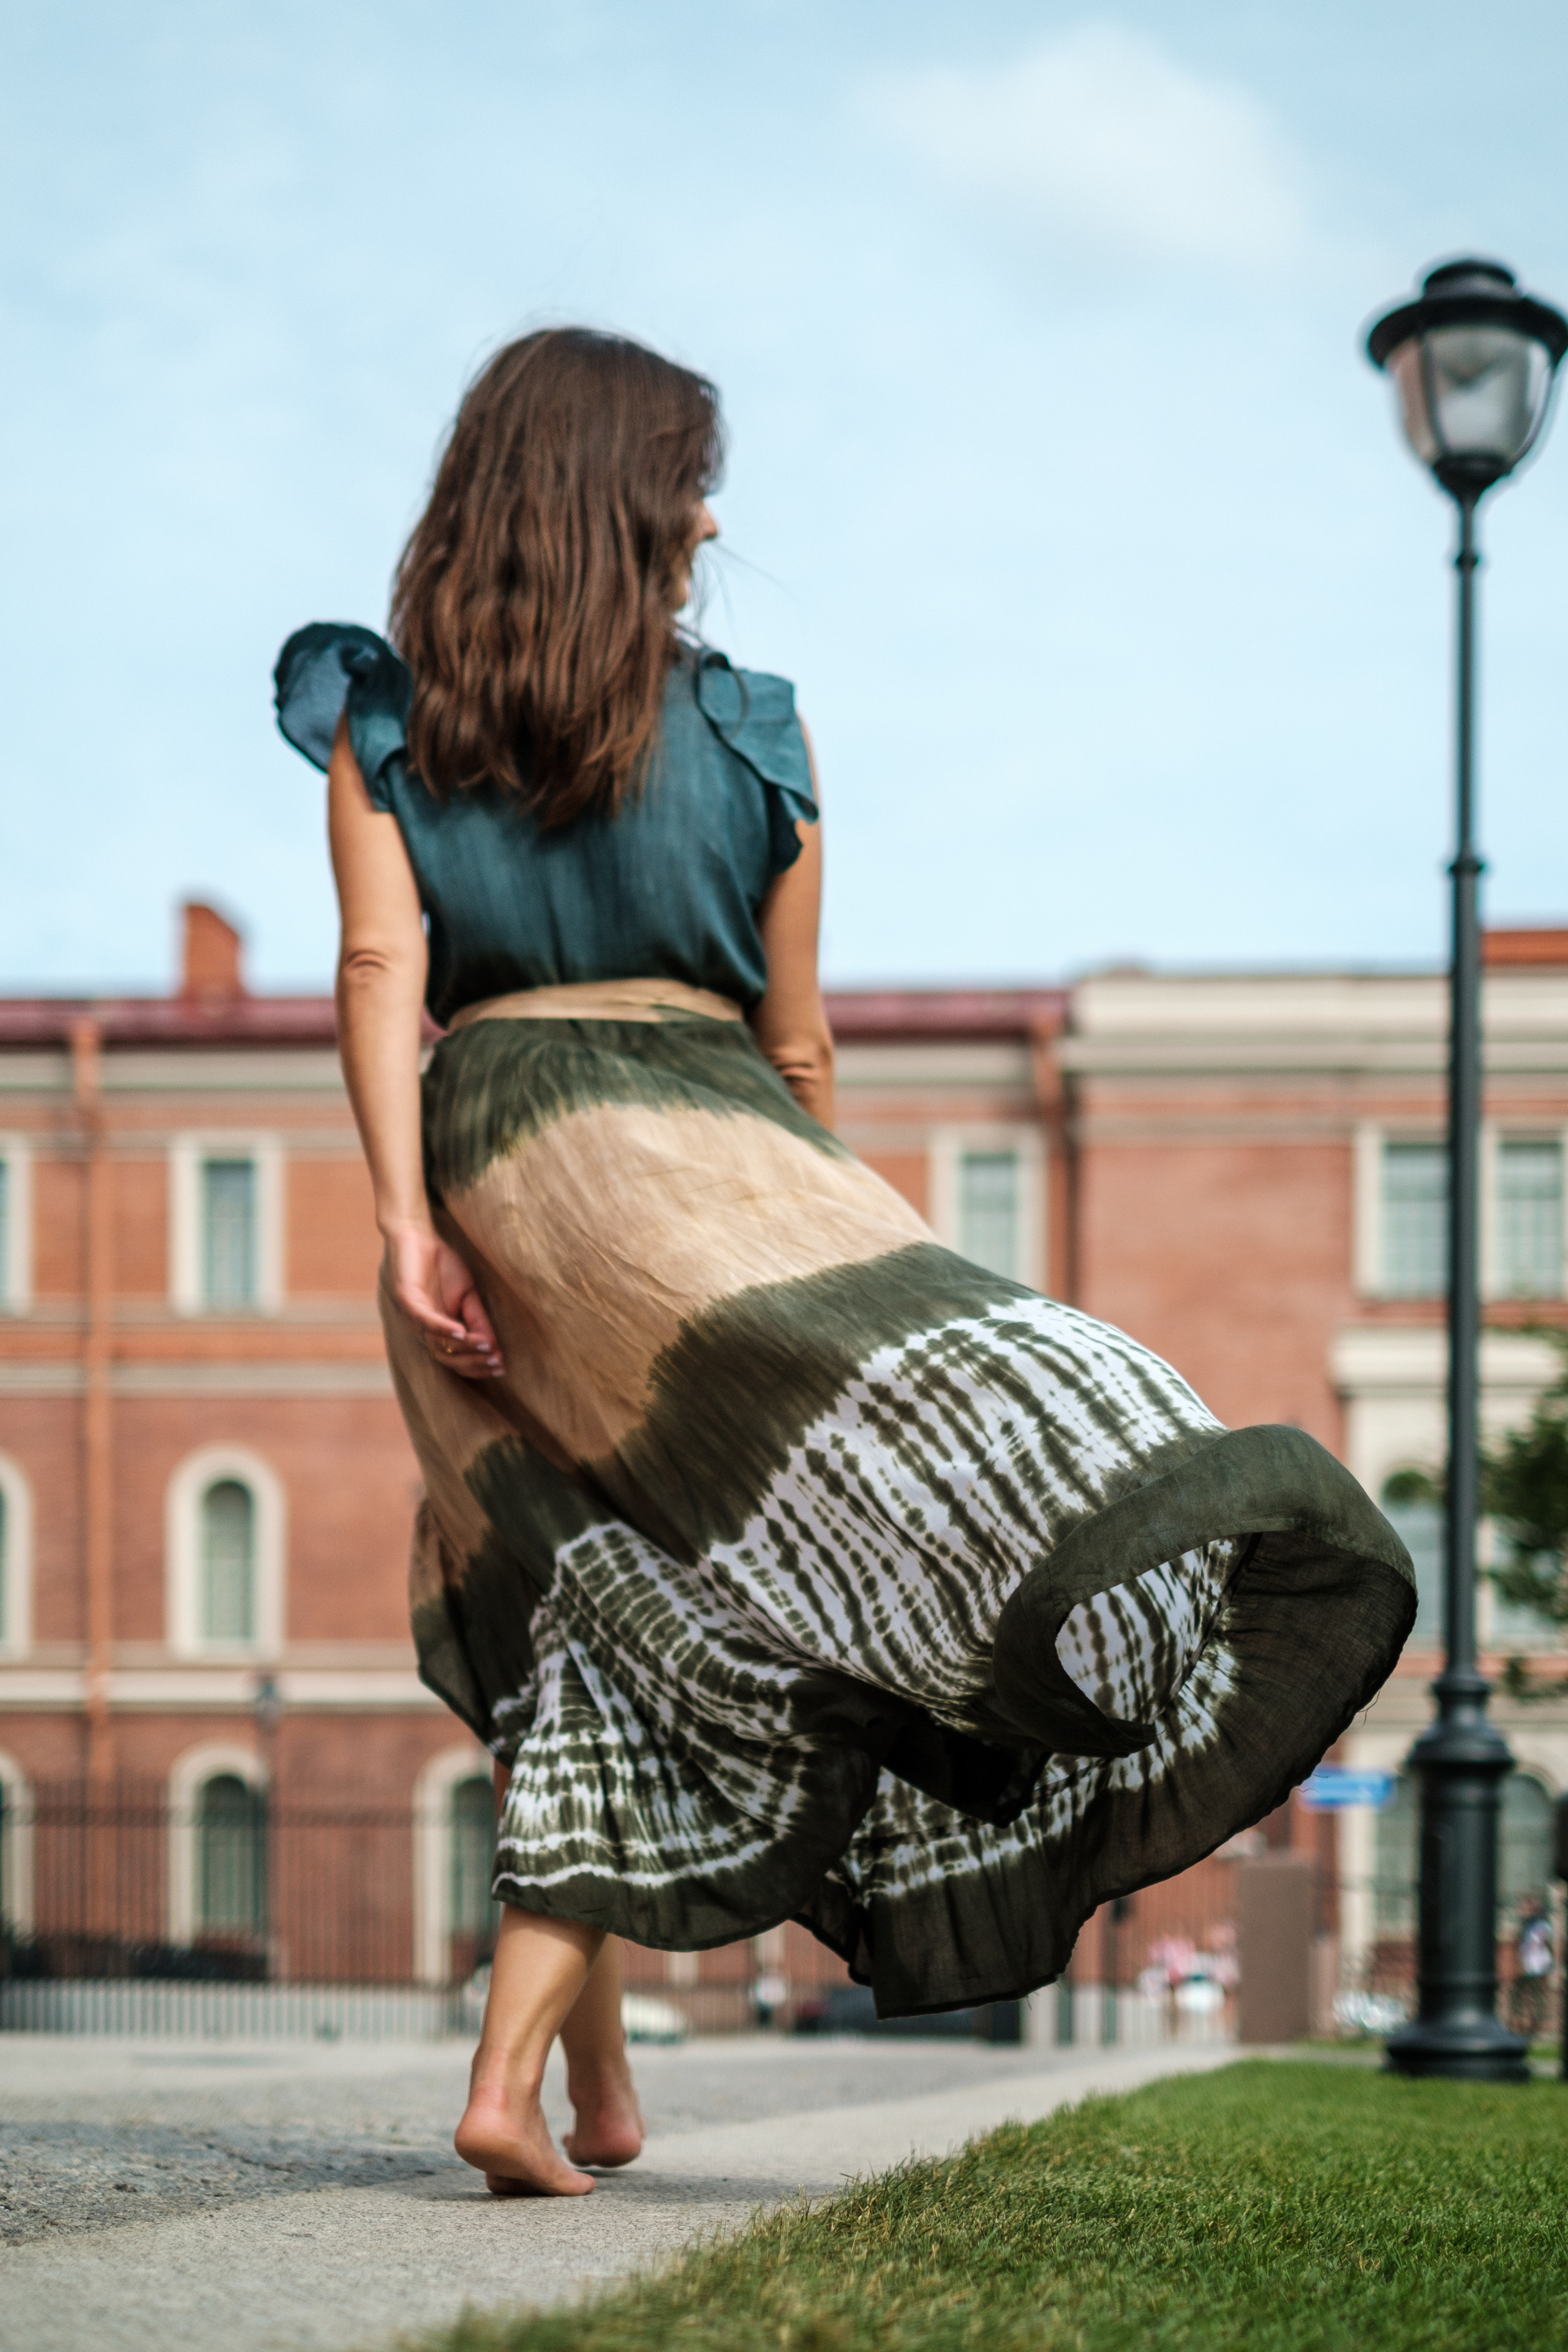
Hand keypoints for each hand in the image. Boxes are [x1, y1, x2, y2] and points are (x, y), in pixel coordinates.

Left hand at [384, 1222, 504, 1379]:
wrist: (419, 1234)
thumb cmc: (443, 1264)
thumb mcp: (468, 1295)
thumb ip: (478, 1319)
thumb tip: (493, 1345)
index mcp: (438, 1330)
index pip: (456, 1359)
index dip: (478, 1366)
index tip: (502, 1366)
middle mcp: (424, 1329)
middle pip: (447, 1358)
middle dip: (473, 1363)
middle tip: (497, 1362)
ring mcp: (413, 1316)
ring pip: (437, 1344)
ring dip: (464, 1348)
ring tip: (487, 1348)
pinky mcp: (406, 1299)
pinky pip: (424, 1320)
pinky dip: (443, 1328)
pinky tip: (461, 1331)